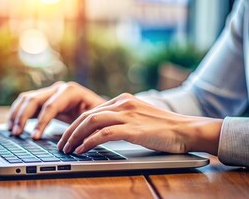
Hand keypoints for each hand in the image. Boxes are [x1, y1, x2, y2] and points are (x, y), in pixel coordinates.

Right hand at [8, 81, 105, 138]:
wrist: (99, 108)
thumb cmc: (99, 114)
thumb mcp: (95, 119)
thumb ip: (85, 125)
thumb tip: (77, 138)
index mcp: (71, 91)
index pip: (50, 106)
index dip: (41, 122)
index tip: (35, 137)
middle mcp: (58, 89)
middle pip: (34, 99)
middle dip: (24, 117)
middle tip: (17, 133)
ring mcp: (49, 92)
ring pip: (27, 99)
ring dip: (17, 114)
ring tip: (13, 131)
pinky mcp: (44, 99)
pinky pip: (26, 103)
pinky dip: (17, 113)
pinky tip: (12, 125)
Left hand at [57, 93, 222, 154]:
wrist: (187, 129)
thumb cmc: (165, 128)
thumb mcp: (139, 117)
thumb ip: (122, 119)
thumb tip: (103, 131)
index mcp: (123, 99)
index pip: (91, 110)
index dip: (76, 124)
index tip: (67, 135)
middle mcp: (122, 103)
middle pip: (86, 115)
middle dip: (70, 130)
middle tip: (61, 144)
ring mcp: (127, 114)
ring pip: (91, 122)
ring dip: (75, 136)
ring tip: (67, 148)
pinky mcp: (132, 128)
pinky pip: (103, 134)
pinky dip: (89, 142)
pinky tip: (82, 150)